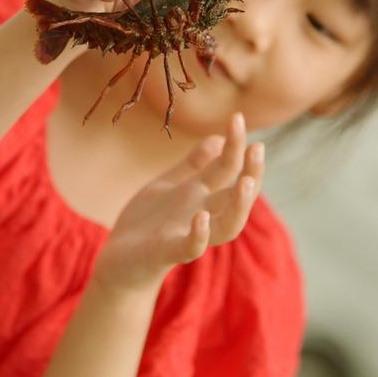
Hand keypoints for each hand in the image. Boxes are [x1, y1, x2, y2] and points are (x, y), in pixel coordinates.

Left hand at [94, 113, 264, 292]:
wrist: (119, 258)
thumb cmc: (148, 221)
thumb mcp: (170, 184)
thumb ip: (194, 165)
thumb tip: (218, 138)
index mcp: (201, 194)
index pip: (228, 169)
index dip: (236, 145)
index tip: (238, 118)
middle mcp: (203, 213)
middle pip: (238, 196)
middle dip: (251, 173)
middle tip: (258, 147)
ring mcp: (188, 233)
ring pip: (228, 226)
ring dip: (240, 206)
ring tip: (246, 182)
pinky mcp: (168, 252)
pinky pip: (190, 247)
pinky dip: (198, 235)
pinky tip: (201, 218)